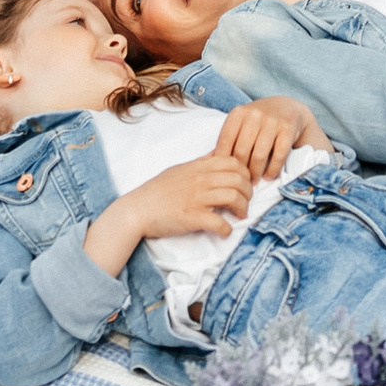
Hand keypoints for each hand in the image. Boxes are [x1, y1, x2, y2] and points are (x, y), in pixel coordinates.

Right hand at [125, 152, 258, 242]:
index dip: (245, 173)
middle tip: (245, 202)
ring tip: (239, 216)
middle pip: (238, 179)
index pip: (234, 162)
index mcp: (198, 167)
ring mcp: (196, 198)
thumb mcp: (181, 169)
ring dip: (242, 209)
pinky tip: (224, 232)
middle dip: (248, 192)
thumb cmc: (158, 190)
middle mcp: (200, 180)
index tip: (245, 185)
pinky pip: (219, 222)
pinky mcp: (192, 218)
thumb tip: (219, 154)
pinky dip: (226, 229)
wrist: (137, 210)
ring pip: (233, 197)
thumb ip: (202, 162)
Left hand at [219, 95, 327, 180]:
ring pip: (259, 156)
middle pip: (241, 151)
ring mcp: (272, 121)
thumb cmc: (259, 121)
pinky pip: (278, 156)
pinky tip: (269, 176)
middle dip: (240, 170)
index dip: (223, 161)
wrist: (288, 108)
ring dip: (256, 173)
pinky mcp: (288, 129)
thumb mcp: (241, 124)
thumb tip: (206, 162)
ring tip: (253, 182)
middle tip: (241, 182)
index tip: (225, 174)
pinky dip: (272, 170)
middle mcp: (254, 114)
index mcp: (238, 113)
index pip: (225, 141)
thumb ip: (227, 141)